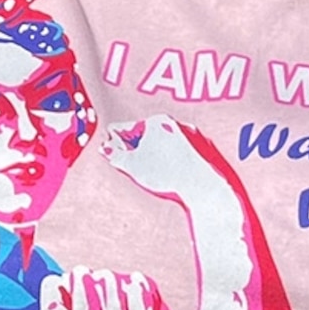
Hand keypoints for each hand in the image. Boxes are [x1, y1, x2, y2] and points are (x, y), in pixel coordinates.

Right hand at [99, 116, 221, 200]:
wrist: (203, 188)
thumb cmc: (167, 174)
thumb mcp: (132, 165)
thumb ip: (114, 154)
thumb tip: (105, 147)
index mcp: (156, 121)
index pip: (124, 128)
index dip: (114, 145)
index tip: (115, 157)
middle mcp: (175, 124)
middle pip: (145, 135)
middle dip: (136, 150)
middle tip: (135, 168)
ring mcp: (192, 136)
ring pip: (163, 145)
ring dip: (155, 157)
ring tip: (156, 175)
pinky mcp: (204, 150)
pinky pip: (180, 154)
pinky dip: (173, 163)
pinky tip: (173, 176)